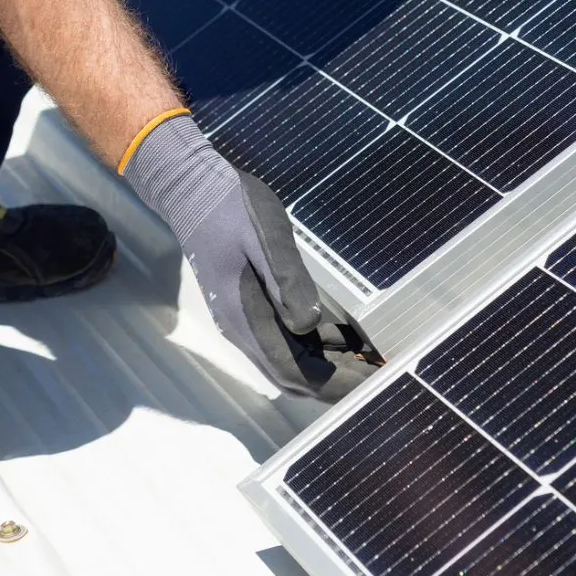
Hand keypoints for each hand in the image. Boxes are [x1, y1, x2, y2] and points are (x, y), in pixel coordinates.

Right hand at [122, 113, 376, 400]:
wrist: (191, 192)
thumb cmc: (231, 209)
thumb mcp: (265, 237)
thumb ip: (287, 281)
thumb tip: (309, 325)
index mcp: (247, 319)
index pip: (295, 372)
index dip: (335, 384)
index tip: (375, 382)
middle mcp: (244, 330)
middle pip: (295, 377)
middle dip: (338, 383)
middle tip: (384, 376)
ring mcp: (246, 321)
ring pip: (292, 362)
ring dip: (330, 368)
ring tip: (372, 361)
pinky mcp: (251, 308)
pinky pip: (287, 341)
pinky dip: (318, 348)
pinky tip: (345, 337)